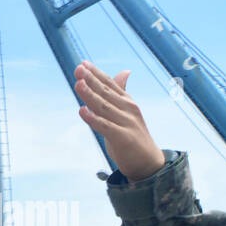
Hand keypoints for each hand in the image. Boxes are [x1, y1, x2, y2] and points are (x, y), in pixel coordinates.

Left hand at [75, 61, 166, 181]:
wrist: (147, 161)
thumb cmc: (132, 135)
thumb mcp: (125, 112)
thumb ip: (120, 94)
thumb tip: (124, 71)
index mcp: (127, 102)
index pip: (110, 84)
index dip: (96, 74)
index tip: (83, 63)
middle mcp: (128, 109)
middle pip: (106, 92)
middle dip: (91, 80)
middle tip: (78, 68)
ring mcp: (126, 122)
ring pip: (104, 107)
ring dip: (90, 95)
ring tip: (78, 84)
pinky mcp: (123, 137)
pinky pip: (105, 126)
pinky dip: (93, 118)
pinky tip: (82, 111)